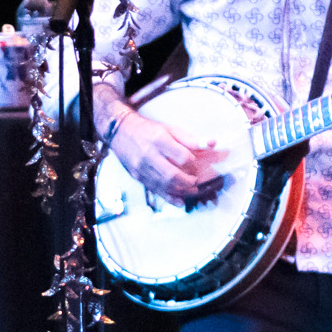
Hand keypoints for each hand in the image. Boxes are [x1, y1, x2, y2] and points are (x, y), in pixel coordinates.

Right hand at [109, 105, 226, 201]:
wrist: (119, 131)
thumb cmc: (147, 129)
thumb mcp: (169, 129)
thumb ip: (190, 139)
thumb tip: (212, 143)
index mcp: (159, 140)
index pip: (181, 156)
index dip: (192, 162)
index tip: (195, 163)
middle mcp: (149, 156)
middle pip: (172, 175)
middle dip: (188, 182)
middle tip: (196, 181)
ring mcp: (141, 168)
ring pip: (164, 185)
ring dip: (181, 191)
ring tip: (192, 191)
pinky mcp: (137, 176)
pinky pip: (155, 190)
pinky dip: (169, 198)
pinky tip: (180, 202)